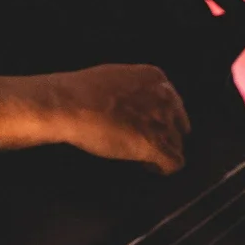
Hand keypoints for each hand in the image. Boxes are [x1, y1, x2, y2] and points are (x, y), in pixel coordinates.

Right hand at [42, 63, 188, 173]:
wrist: (68, 105)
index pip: (173, 103)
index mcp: (154, 78)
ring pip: (176, 145)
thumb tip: (134, 102)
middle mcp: (165, 98)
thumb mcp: (114, 76)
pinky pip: (173, 163)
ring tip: (141, 156)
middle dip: (163, 135)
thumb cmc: (80, 91)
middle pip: (177, 125)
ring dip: (160, 151)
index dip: (160, 117)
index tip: (147, 125)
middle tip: (142, 141)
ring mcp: (162, 122)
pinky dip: (162, 167)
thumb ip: (134, 88)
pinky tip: (147, 166)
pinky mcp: (155, 145)